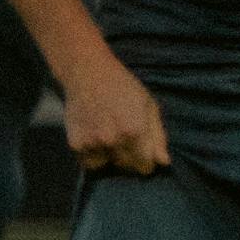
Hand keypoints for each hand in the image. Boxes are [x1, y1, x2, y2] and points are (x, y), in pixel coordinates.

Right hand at [64, 53, 169, 177]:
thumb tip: (163, 162)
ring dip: (109, 155)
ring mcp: (93, 143)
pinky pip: (88, 161)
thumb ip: (158, 136)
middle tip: (123, 137)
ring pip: (106, 165)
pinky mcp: (75, 144)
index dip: (145, 160)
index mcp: (135, 130)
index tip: (142, 152)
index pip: (145, 166)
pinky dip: (92, 153)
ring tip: (107, 135)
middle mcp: (113, 140)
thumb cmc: (123, 86)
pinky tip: (93, 135)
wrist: (87, 72)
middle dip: (128, 157)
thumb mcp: (148, 105)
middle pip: (126, 166)